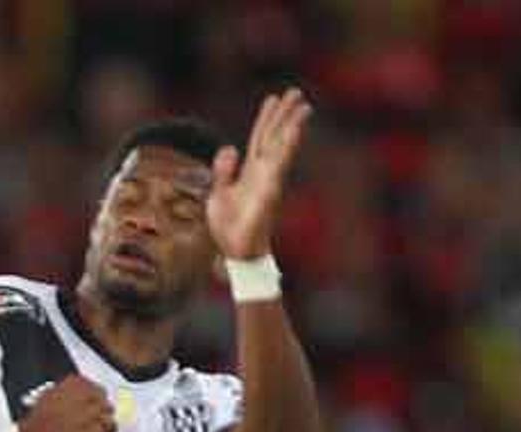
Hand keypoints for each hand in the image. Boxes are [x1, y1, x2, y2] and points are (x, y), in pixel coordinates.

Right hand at [17, 375, 114, 431]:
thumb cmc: (37, 421)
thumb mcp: (49, 394)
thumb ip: (70, 392)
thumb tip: (92, 395)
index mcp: (74, 385)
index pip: (99, 391)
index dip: (96, 404)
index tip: (90, 412)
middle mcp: (85, 398)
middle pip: (107, 407)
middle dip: (101, 418)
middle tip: (91, 428)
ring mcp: (90, 417)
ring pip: (110, 424)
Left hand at [207, 88, 312, 260]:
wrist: (236, 251)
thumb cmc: (229, 226)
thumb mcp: (217, 193)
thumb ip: (223, 171)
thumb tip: (229, 147)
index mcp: (250, 171)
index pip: (259, 138)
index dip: (266, 119)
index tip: (274, 98)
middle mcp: (263, 172)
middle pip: (274, 136)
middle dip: (285, 114)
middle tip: (296, 92)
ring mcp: (269, 180)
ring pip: (281, 147)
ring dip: (291, 126)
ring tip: (303, 106)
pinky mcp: (269, 191)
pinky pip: (278, 166)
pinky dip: (285, 149)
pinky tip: (292, 133)